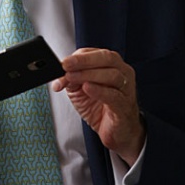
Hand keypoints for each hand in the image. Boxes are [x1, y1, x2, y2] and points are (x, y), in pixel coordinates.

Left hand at [52, 48, 144, 165]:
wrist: (117, 131)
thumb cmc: (101, 106)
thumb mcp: (80, 90)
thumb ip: (70, 80)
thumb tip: (58, 76)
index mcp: (112, 65)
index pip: (96, 53)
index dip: (78, 57)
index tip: (63, 63)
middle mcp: (122, 73)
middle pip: (107, 59)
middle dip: (84, 60)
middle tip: (66, 65)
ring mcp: (126, 89)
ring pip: (111, 75)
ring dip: (88, 74)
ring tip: (72, 77)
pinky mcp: (124, 106)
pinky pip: (113, 96)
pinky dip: (99, 90)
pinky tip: (87, 88)